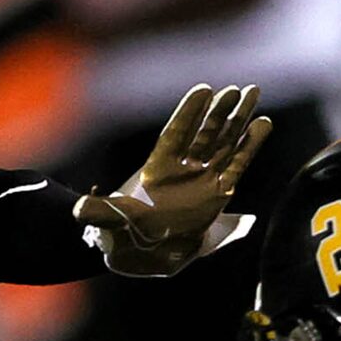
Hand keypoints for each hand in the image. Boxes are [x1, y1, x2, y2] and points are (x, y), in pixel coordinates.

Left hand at [74, 82, 271, 277]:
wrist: (135, 252)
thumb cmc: (120, 234)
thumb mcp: (108, 222)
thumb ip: (99, 213)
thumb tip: (78, 211)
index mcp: (157, 170)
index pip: (176, 135)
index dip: (189, 113)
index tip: (204, 90)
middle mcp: (181, 169)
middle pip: (204, 133)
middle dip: (220, 111)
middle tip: (240, 88)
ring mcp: (200, 179)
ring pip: (223, 143)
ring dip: (238, 120)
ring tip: (253, 93)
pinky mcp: (216, 195)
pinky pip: (236, 166)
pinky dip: (249, 146)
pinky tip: (262, 125)